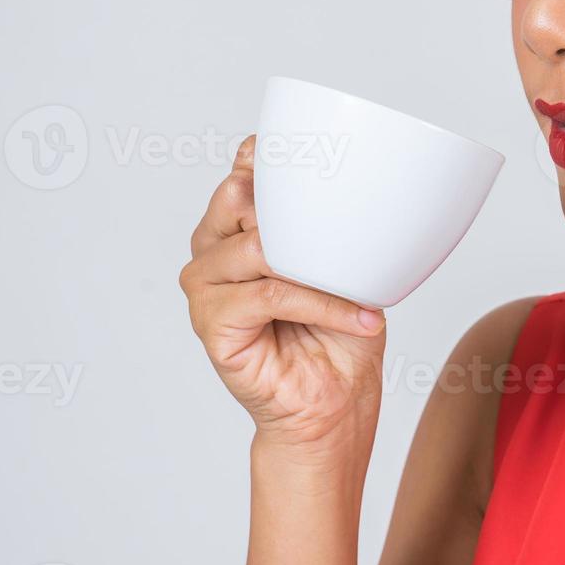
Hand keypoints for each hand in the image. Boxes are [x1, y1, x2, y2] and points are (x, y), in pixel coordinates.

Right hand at [179, 134, 388, 457]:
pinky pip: (271, 294)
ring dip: (316, 268)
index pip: (242, 171)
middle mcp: (212, 249)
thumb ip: (324, 224)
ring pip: (257, 247)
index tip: (318, 161)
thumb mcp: (342, 265)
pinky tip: (359, 318)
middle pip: (237, 196)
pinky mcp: (212, 324)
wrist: (336, 404)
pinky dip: (321, 304)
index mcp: (235, 226)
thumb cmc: (338, 335)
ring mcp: (205, 286)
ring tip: (359, 292)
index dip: (270, 160)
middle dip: (290, 213)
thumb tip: (344, 189)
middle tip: (339, 246)